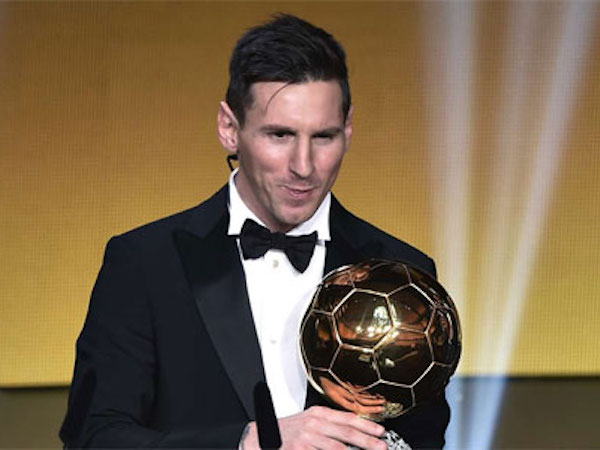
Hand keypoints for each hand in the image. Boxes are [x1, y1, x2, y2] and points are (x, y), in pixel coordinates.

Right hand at [242, 405, 387, 449]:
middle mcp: (314, 423)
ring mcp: (306, 438)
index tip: (382, 432)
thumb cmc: (286, 433)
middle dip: (368, 442)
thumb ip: (329, 427)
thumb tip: (353, 434)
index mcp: (318, 414)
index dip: (367, 426)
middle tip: (383, 447)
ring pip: (338, 448)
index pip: (347, 418)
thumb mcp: (309, 423)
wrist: (260, 438)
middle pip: (347, 433)